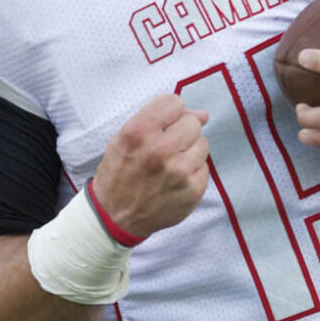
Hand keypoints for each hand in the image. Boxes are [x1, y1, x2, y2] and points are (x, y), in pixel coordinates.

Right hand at [91, 94, 209, 238]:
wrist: (115, 217)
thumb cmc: (120, 173)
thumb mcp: (124, 138)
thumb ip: (160, 119)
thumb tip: (202, 114)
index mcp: (138, 132)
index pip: (174, 103)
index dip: (169, 113)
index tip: (162, 126)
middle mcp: (160, 150)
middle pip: (193, 122)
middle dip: (182, 131)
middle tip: (167, 147)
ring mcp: (179, 173)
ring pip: (203, 144)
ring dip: (190, 151)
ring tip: (171, 164)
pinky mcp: (193, 191)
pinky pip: (205, 167)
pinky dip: (193, 171)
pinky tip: (176, 180)